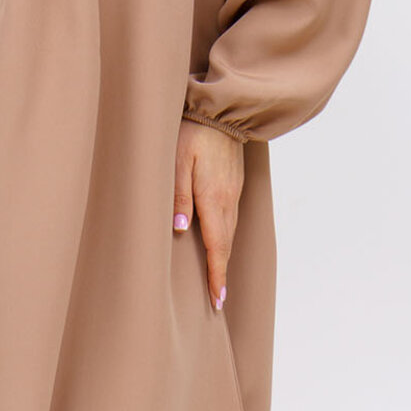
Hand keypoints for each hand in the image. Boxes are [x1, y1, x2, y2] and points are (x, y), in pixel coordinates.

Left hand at [173, 118, 244, 311]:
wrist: (221, 110)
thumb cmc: (191, 134)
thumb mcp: (176, 162)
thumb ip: (178, 195)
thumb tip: (180, 230)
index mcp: (213, 198)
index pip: (217, 246)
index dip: (216, 274)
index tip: (217, 300)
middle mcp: (228, 199)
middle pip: (226, 243)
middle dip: (222, 271)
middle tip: (217, 298)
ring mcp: (234, 191)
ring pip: (230, 231)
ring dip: (224, 255)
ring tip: (218, 275)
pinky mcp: (234, 182)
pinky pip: (231, 216)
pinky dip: (226, 235)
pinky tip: (219, 239)